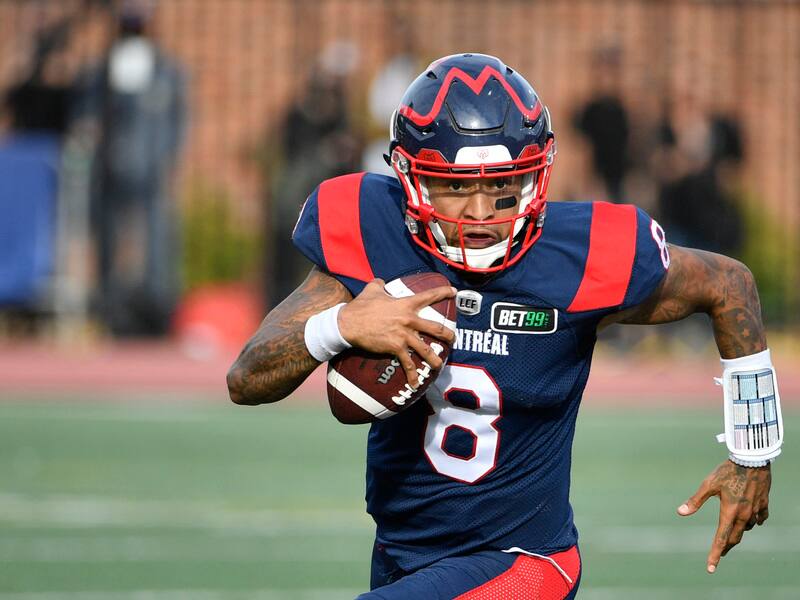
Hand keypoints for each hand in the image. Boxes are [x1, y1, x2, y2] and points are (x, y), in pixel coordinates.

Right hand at [338, 278, 456, 387]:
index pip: (428, 296)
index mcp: (405, 304)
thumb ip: (379, 284)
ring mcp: (403, 335)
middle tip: (453, 338)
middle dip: (447, 334)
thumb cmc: (360, 306)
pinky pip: (407, 364)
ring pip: (425, 349)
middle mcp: (408, 320)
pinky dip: (412, 375)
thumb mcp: (372, 289)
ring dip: (435, 358)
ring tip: (440, 364)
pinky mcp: (395, 348)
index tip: (454, 291)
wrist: (349, 323)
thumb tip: (380, 281)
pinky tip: (415, 384)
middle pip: (434, 328)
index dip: (443, 292)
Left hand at [677, 460, 771, 572]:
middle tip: (719, 553)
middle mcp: (744, 515)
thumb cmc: (727, 471)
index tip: (711, 568)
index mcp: (730, 512)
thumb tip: (680, 512)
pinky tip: (751, 521)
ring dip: (738, 532)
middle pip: (734, 538)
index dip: (715, 554)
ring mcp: (756, 510)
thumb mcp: (708, 484)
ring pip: (746, 528)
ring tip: (730, 534)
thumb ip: (695, 500)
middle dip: (725, 547)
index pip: (721, 539)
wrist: (752, 460)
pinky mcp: (764, 503)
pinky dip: (753, 522)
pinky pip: (760, 518)